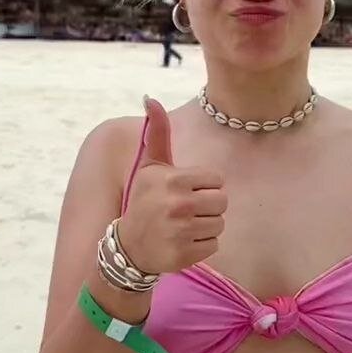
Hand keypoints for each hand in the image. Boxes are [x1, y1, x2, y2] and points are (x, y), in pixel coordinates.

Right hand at [117, 96, 227, 274]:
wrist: (129, 246)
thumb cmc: (144, 199)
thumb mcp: (150, 166)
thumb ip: (156, 132)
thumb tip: (150, 97)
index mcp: (174, 180)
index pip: (216, 180)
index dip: (203, 185)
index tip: (183, 191)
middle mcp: (178, 205)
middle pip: (222, 202)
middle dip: (208, 206)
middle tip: (185, 210)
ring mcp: (182, 232)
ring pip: (219, 224)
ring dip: (205, 225)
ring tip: (183, 225)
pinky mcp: (185, 255)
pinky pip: (213, 244)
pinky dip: (201, 245)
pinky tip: (182, 241)